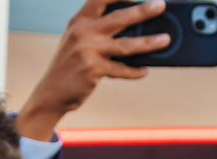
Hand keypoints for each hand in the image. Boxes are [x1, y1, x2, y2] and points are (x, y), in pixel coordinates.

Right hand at [16, 0, 170, 140]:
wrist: (51, 93)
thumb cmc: (70, 66)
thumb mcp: (77, 41)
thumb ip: (98, 32)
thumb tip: (134, 31)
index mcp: (79, 20)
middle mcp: (82, 32)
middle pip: (119, 17)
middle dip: (143, 10)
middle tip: (161, 5)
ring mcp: (87, 50)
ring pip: (125, 45)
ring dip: (148, 42)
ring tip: (165, 40)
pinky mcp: (92, 69)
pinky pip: (121, 69)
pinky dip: (134, 71)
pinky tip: (144, 71)